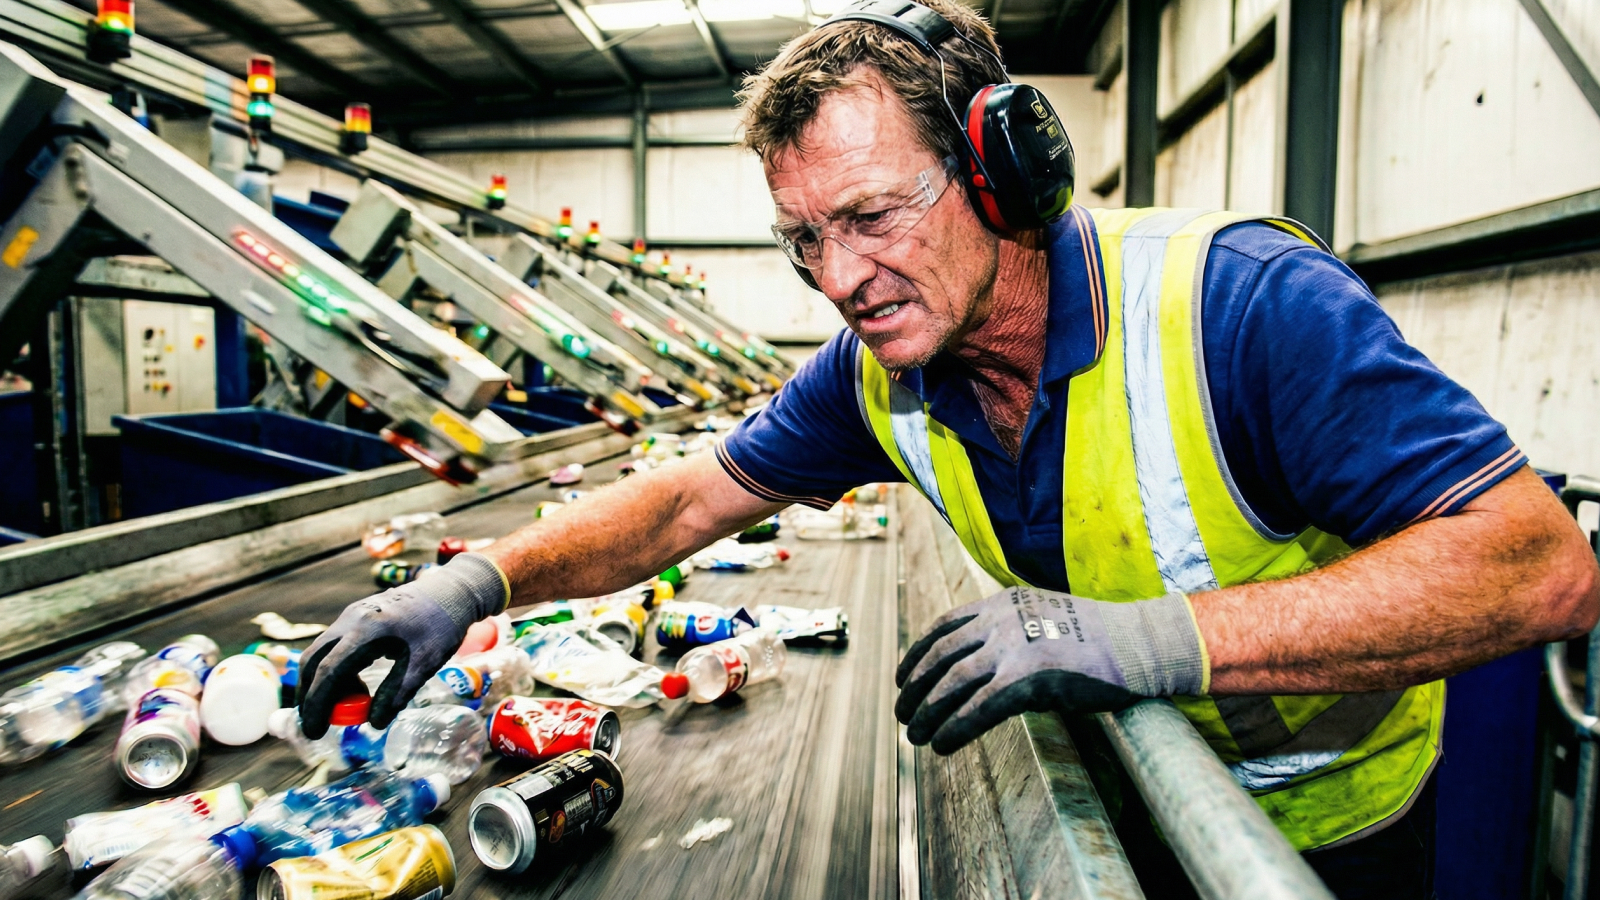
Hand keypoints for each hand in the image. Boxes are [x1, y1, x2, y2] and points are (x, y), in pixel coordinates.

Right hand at [297, 553, 508, 735]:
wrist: (451, 592)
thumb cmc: (441, 627)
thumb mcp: (424, 664)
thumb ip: (397, 693)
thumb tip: (373, 723)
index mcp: (366, 630)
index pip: (328, 671)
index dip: (317, 704)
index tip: (314, 731)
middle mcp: (351, 619)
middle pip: (312, 660)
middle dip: (310, 695)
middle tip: (317, 724)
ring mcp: (351, 614)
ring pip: (321, 653)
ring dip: (325, 682)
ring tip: (350, 706)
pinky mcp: (356, 615)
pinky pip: (334, 646)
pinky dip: (336, 669)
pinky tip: (359, 686)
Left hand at [894, 586, 1206, 753]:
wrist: (1139, 644)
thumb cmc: (1098, 639)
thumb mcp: (1045, 621)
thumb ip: (1012, 638)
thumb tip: (986, 675)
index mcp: (1002, 603)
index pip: (945, 626)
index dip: (918, 653)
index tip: (904, 676)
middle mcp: (1002, 620)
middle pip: (941, 654)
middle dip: (915, 686)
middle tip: (901, 711)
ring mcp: (1014, 646)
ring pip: (953, 682)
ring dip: (928, 711)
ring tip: (915, 734)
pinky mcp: (1029, 677)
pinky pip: (979, 707)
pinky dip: (955, 728)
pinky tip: (942, 745)